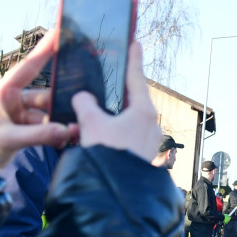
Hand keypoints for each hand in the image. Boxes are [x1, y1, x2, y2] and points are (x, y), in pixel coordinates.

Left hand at [0, 29, 74, 187]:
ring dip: (61, 122)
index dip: (45, 48)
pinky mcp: (25, 128)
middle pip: (46, 95)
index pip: (29, 66)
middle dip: (63, 103)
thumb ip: (39, 135)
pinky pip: (48, 126)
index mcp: (4, 91)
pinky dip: (57, 132)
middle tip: (82, 109)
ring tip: (76, 133)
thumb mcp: (8, 140)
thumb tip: (67, 131)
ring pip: (50, 112)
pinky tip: (67, 140)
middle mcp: (14, 99)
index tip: (60, 31)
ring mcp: (20, 114)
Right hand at [71, 42, 161, 158]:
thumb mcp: (91, 123)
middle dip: (119, 90)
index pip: (136, 77)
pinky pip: (127, 137)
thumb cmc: (108, 155)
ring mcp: (149, 142)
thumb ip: (86, 104)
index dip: (133, 58)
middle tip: (110, 77)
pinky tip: (100, 135)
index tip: (135, 42)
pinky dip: (114, 131)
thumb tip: (84, 97)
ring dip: (114, 115)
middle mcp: (151, 124)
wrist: (117, 194)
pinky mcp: (143, 156)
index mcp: (143, 111)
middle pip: (133, 99)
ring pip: (129, 120)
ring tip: (96, 110)